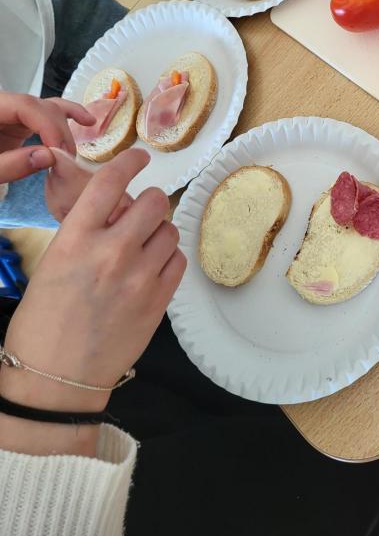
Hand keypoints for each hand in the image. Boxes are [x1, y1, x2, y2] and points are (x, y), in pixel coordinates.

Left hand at [0, 92, 94, 183]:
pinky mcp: (16, 126)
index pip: (26, 106)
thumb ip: (9, 165)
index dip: (49, 126)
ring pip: (45, 108)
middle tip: (67, 161)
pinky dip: (65, 116)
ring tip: (80, 141)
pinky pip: (43, 116)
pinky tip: (86, 120)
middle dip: (58, 131)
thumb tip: (49, 157)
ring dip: (67, 123)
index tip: (61, 153)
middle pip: (39, 107)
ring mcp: (10, 115)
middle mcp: (2, 106)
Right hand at [1, 149, 186, 417]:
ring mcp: (140, 277)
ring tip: (144, 248)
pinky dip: (168, 259)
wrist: (55, 378)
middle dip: (149, 202)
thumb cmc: (43, 321)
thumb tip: (115, 212)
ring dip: (159, 233)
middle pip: (152, 202)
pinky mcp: (159, 301)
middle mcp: (111, 252)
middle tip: (142, 213)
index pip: (109, 183)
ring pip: (170, 231)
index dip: (129, 162)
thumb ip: (86, 233)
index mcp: (75, 239)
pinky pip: (178, 261)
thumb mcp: (54, 263)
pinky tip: (153, 268)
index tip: (140, 158)